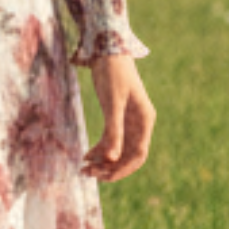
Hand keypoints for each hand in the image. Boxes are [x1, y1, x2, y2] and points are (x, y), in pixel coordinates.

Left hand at [81, 52, 154, 182]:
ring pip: (120, 149)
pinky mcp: (119, 115)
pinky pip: (112, 139)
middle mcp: (140, 123)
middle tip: (88, 173)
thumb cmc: (112, 74)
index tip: (103, 177)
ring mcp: (130, 120)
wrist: (107, 50)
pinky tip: (86, 154)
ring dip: (104, 161)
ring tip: (84, 167)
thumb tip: (111, 159)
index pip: (138, 155)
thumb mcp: (112, 103)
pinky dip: (101, 149)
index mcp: (144, 120)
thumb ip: (113, 131)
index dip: (122, 170)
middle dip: (110, 168)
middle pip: (129, 155)